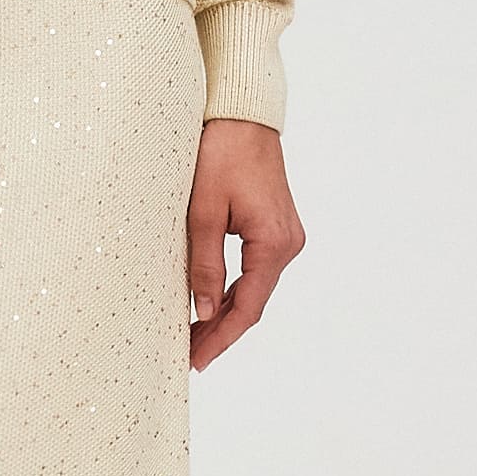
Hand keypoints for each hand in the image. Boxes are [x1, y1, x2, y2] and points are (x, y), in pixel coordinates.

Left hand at [186, 118, 303, 371]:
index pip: (246, 307)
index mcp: (273, 243)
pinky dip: (233, 290)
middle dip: (221, 331)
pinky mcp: (275, 228)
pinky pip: (255, 270)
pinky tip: (211, 304)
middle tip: (189, 356)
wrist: (242, 115)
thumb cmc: (221, 154)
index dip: (221, 338)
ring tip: (194, 336)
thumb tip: (203, 312)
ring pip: (254, 288)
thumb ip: (204, 265)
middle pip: (253, 303)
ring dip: (226, 313)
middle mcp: (287, 244)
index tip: (196, 361)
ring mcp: (285, 236)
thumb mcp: (203, 212)